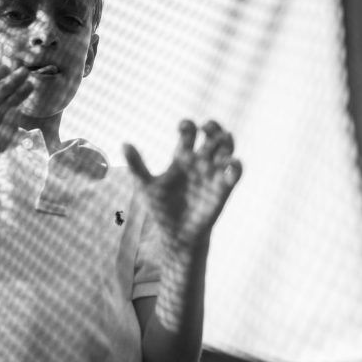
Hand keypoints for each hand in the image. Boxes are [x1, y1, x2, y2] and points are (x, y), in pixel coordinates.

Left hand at [125, 120, 241, 248]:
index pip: (189, 133)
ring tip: (222, 139)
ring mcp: (213, 174)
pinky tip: (230, 163)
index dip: (188, 126)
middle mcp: (199, 162)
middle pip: (211, 136)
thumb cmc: (160, 210)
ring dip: (227, 140)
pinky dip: (237, 165)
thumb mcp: (145, 186)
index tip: (182, 128)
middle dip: (212, 127)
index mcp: (182, 158)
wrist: (176, 235)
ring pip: (227, 149)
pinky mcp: (224, 188)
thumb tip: (124, 143)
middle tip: (206, 127)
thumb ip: (137, 165)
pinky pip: (236, 172)